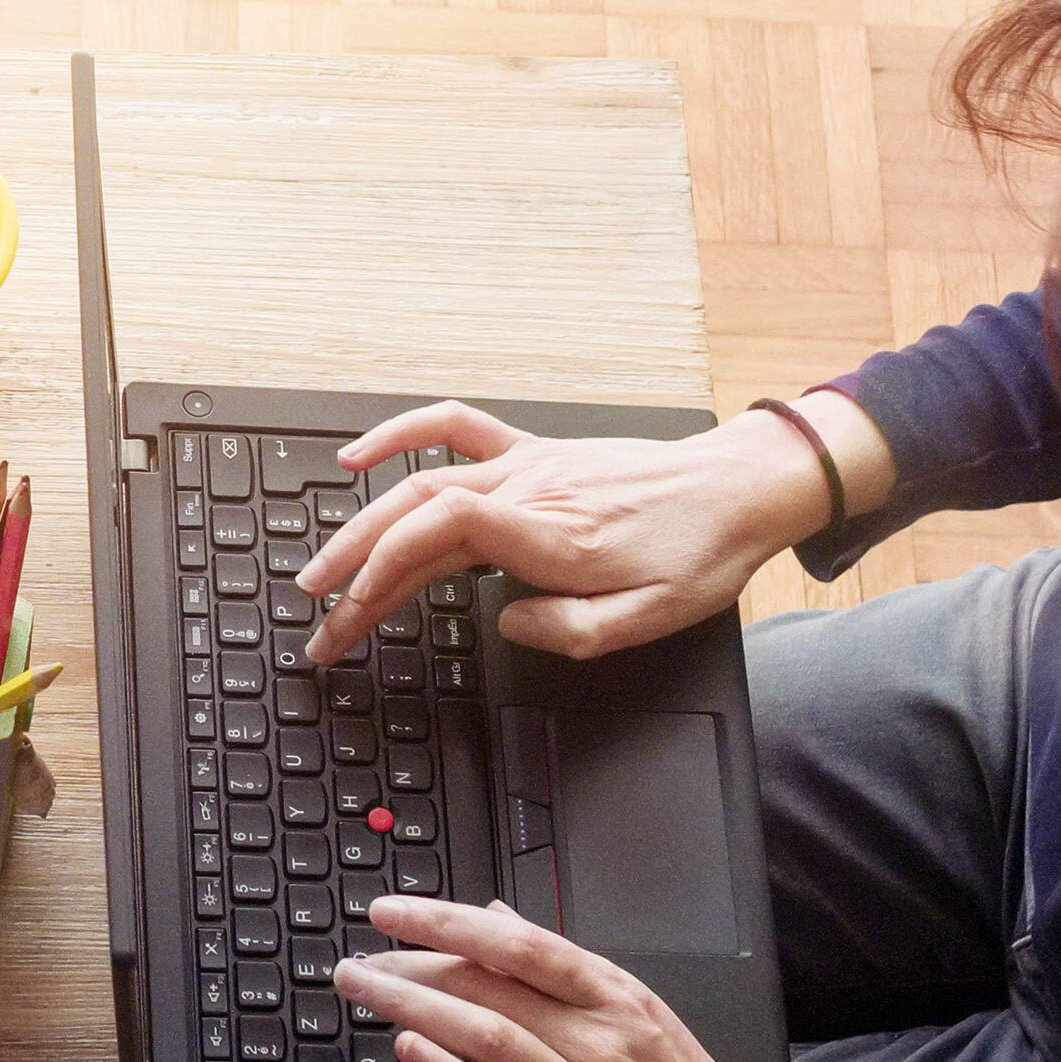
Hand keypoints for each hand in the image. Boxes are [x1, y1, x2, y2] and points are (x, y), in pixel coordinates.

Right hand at [295, 401, 835, 665]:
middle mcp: (529, 491)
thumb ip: (570, 632)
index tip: (353, 609)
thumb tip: (507, 622)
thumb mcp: (650, 621)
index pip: (439, 531)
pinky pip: (455, 429)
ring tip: (322, 570)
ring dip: (362, 526)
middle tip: (319, 620)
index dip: (383, 566)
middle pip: (413, 515)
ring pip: (420, 484)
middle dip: (354, 568)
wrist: (741, 487)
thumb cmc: (700, 552)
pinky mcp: (534, 454)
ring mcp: (526, 465)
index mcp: (551, 535)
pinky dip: (400, 435)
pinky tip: (359, 457)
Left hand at [335, 895, 949, 1061]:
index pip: (519, 941)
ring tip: (361, 994)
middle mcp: (603, 1039)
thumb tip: (505, 922)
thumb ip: (571, 977)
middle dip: (409, 965)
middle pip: (488, 983)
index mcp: (622, 1000)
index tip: (392, 911)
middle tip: (356, 960)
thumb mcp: (648, 1024)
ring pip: (484, 1033)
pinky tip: (408, 1054)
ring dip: (411, 1008)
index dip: (448, 920)